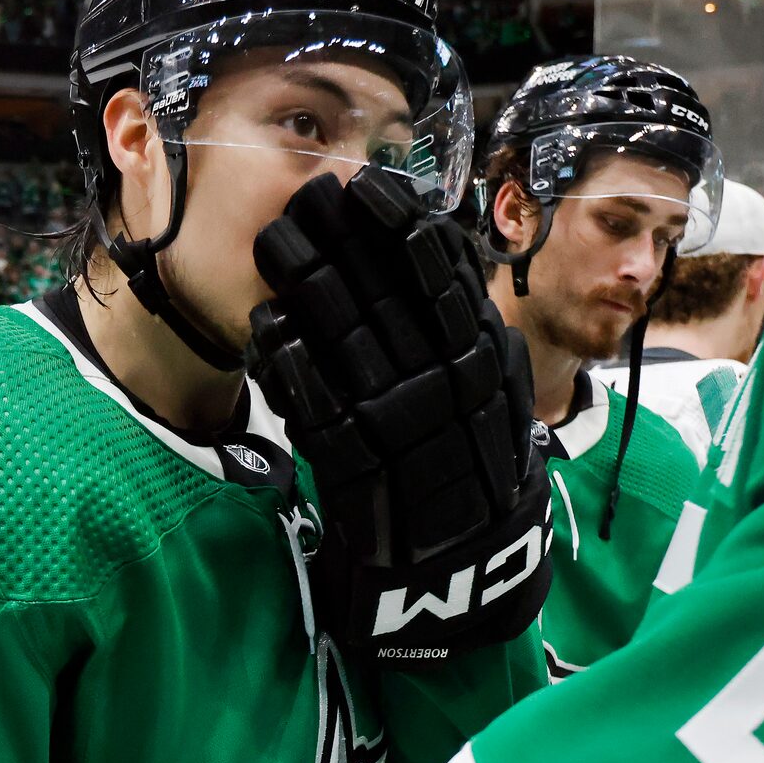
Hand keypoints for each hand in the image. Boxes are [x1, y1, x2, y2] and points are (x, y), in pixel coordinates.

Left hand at [248, 169, 549, 669]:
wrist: (469, 576)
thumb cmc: (477, 477)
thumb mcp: (497, 399)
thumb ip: (471, 333)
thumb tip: (437, 252)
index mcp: (486, 362)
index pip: (444, 278)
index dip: (401, 227)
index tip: (365, 185)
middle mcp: (451, 388)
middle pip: (390, 297)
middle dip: (343, 243)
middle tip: (303, 198)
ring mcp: (407, 431)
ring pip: (352, 341)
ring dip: (308, 287)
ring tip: (273, 243)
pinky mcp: (364, 475)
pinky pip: (322, 410)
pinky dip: (293, 367)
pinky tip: (267, 327)